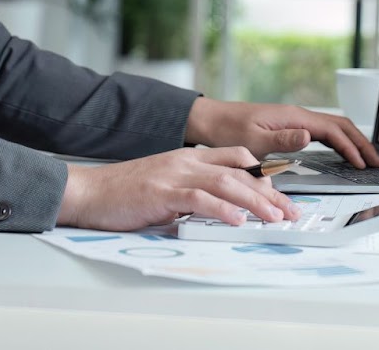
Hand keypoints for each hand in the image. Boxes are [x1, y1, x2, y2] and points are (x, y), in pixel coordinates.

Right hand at [58, 147, 301, 230]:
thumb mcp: (165, 186)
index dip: (263, 176)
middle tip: (289, 212)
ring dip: (255, 202)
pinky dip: (222, 209)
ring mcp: (175, 174)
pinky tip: (238, 220)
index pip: (237, 158)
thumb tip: (219, 210)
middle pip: (240, 171)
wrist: (88, 191)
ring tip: (274, 218)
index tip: (279, 196)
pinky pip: (199, 198)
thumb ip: (192, 193)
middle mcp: (186, 161)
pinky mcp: (162, 192)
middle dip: (270, 192)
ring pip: (227, 182)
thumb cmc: (123, 193)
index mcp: (188, 157)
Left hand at [185, 98, 378, 168]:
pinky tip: (342, 153)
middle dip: (360, 143)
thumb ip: (283, 140)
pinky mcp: (289, 126)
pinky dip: (338, 142)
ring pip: (333, 127)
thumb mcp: (253, 140)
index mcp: (293, 118)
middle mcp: (297, 116)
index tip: (363, 164)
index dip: (351, 147)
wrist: (211, 120)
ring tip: (367, 159)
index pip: (332, 131)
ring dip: (352, 141)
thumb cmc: (228, 130)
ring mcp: (295, 120)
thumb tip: (309, 137)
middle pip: (339, 125)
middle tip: (377, 162)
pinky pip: (322, 132)